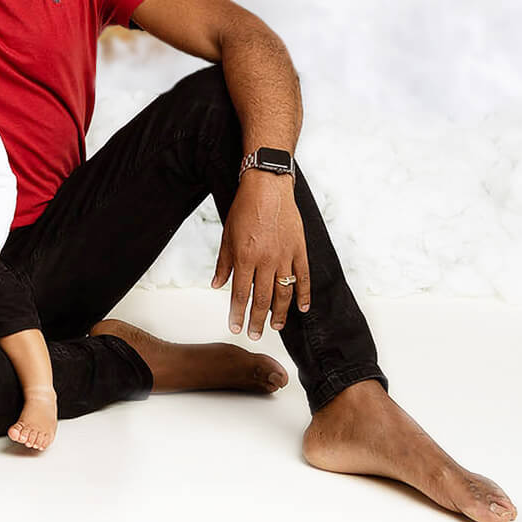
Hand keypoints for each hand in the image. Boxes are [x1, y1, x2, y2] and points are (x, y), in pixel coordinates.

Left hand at [211, 172, 310, 339]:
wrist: (268, 187)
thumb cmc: (244, 209)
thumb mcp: (227, 235)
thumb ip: (224, 263)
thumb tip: (217, 285)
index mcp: (245, 257)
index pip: (240, 293)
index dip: (237, 313)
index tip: (235, 328)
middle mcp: (266, 260)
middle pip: (263, 299)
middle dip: (257, 320)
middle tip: (254, 335)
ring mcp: (285, 256)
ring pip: (284, 292)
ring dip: (280, 313)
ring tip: (275, 327)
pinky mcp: (300, 250)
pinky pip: (304, 278)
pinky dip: (304, 294)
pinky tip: (302, 308)